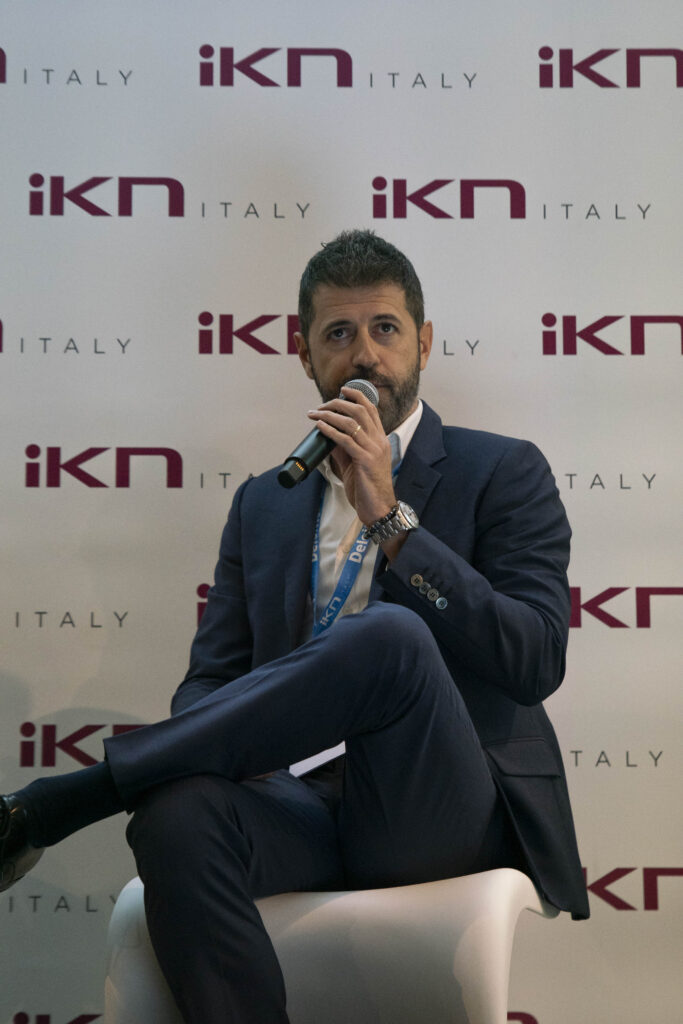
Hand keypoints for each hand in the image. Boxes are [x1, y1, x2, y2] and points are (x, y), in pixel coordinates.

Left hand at [306, 385, 395, 524]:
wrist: (379, 508)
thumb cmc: (367, 487)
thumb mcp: (355, 463)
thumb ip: (344, 448)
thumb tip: (327, 434)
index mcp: (380, 439)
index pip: (371, 409)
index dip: (357, 396)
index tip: (342, 390)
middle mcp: (379, 440)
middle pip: (360, 410)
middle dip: (338, 403)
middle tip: (321, 405)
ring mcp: (373, 449)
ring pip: (351, 422)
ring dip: (329, 415)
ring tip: (314, 414)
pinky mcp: (365, 460)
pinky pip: (345, 440)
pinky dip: (330, 430)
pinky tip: (320, 427)